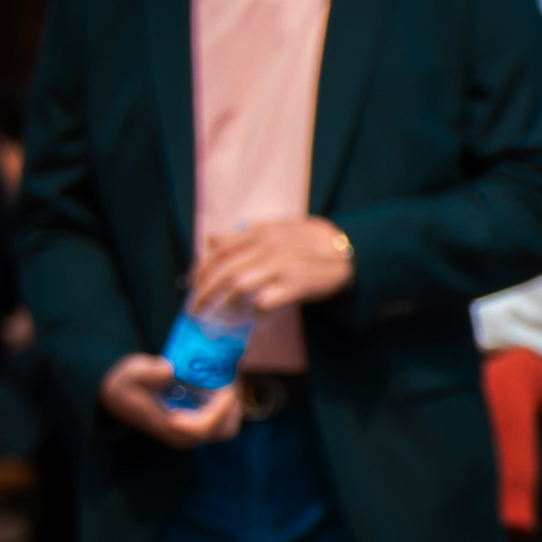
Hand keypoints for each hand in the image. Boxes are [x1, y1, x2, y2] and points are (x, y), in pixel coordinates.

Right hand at [101, 354, 240, 449]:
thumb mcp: (129, 373)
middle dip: (233, 404)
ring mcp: (190, 434)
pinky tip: (222, 386)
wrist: (118, 396)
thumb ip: (146, 372)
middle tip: (231, 380)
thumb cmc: (125, 384)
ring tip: (228, 382)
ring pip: (227, 428)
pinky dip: (228, 407)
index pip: (206, 427)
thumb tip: (168, 369)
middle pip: (224, 430)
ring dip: (233, 405)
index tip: (228, 386)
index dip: (222, 408)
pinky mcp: (195, 428)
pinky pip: (223, 423)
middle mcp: (183, 435)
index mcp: (169, 425)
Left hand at [188, 217, 352, 318]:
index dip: (201, 269)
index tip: (193, 284)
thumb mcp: (277, 228)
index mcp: (260, 232)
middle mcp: (268, 247)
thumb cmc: (311, 242)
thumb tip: (211, 240)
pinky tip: (255, 313)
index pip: (218, 251)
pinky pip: (264, 301)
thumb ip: (244, 234)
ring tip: (221, 313)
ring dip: (225, 303)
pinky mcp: (296, 285)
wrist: (349, 253)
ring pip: (239, 286)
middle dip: (205, 292)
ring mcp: (282, 266)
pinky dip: (255, 309)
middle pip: (224, 271)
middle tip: (197, 308)